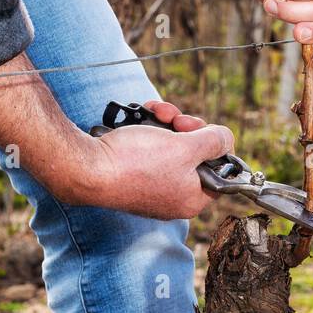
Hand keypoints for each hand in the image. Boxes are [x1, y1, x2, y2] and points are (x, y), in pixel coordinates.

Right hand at [67, 100, 234, 219]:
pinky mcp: (132, 172)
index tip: (206, 132)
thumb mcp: (187, 148)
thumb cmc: (136, 162)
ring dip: (167, 122)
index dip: (215, 147)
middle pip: (195, 155)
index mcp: (192, 199)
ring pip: (171, 145)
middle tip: (179, 120)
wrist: (85, 166)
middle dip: (187, 129)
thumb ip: (215, 142)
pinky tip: (142, 116)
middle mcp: (172, 197)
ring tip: (156, 112)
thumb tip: (227, 139)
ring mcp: (150, 185)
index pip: (219, 172)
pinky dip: (149, 128)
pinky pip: (150, 147)